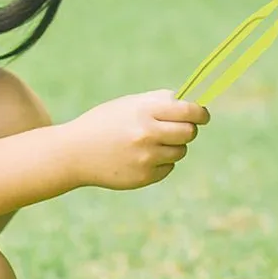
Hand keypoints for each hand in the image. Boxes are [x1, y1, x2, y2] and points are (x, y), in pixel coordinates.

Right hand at [65, 90, 209, 189]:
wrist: (74, 152)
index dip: (200, 113)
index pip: (189, 111)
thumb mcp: (128, 104)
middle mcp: (147, 134)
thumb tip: (192, 104)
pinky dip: (160, 162)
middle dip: (188, 129)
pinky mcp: (144, 176)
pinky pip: (168, 168)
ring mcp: (146, 157)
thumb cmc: (104, 123)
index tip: (202, 115)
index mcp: (145, 111)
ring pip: (180, 151)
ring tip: (150, 143)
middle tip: (178, 129)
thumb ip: (159, 102)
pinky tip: (139, 157)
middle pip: (189, 132)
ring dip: (173, 146)